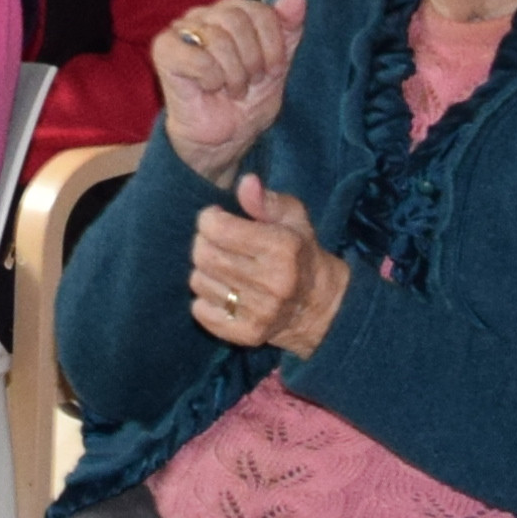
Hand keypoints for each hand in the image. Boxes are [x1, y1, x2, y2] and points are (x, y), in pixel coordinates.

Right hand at [152, 0, 308, 183]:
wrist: (223, 139)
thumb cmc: (246, 101)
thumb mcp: (278, 66)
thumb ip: (288, 29)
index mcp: (232, 12)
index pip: (259, 10)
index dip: (272, 44)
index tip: (273, 70)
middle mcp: (205, 15)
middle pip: (236, 20)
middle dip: (252, 60)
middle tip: (250, 82)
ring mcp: (182, 30)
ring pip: (218, 39)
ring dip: (233, 74)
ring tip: (232, 89)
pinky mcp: (164, 50)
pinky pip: (197, 57)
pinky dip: (211, 78)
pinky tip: (209, 87)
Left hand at [190, 183, 349, 356]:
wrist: (317, 305)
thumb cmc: (299, 252)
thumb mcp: (293, 218)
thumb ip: (267, 200)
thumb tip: (246, 183)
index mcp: (283, 249)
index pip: (219, 229)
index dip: (209, 218)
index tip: (216, 218)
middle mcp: (272, 283)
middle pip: (205, 255)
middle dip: (202, 242)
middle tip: (214, 241)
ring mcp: (260, 313)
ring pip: (199, 282)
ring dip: (203, 270)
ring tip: (221, 267)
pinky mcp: (247, 335)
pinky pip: (200, 311)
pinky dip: (203, 298)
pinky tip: (221, 290)